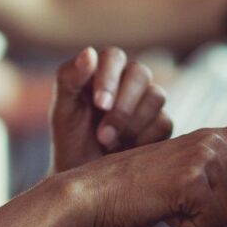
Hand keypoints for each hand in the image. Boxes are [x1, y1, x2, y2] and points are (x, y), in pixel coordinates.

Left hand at [51, 47, 172, 172]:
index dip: (109, 77)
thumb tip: (88, 52)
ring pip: (156, 96)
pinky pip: (164, 123)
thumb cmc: (70, 138)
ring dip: (131, 124)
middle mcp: (128, 80)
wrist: (86, 175)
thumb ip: (68, 79)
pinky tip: (125, 151)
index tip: (99, 104)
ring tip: (107, 144)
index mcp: (102, 71)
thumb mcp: (62, 110)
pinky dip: (144, 139)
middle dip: (122, 106)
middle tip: (103, 135)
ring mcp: (148, 101)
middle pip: (140, 73)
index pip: (113, 56)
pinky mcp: (162, 123)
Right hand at [63, 105, 226, 226]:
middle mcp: (214, 142)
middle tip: (186, 211)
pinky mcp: (195, 178)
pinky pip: (214, 224)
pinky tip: (164, 212)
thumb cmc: (130, 194)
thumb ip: (215, 188)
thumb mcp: (180, 185)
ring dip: (205, 224)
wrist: (89, 193)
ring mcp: (206, 157)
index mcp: (211, 140)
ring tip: (170, 208)